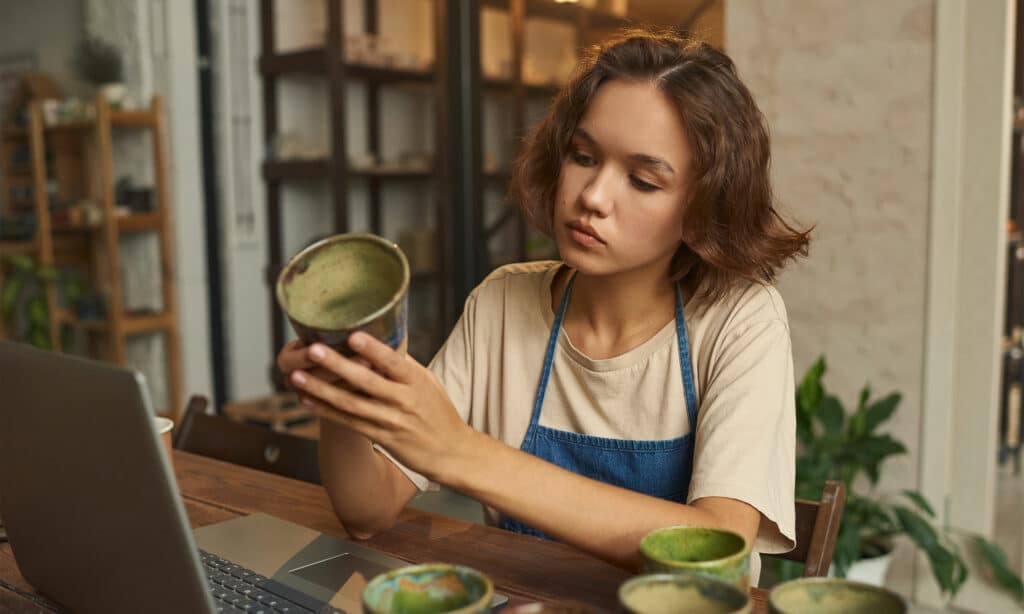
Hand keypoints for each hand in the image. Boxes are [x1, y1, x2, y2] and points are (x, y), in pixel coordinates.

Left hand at [288, 332, 473, 481]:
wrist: (450, 452)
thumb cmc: (438, 411)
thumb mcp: (429, 383)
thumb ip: (404, 365)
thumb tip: (379, 339)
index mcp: (418, 382)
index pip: (394, 362)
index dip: (373, 349)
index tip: (352, 335)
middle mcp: (405, 401)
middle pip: (366, 381)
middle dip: (337, 365)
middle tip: (313, 350)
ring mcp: (391, 421)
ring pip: (351, 404)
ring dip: (321, 389)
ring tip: (296, 376)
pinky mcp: (381, 437)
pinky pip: (348, 422)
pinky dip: (326, 411)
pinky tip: (307, 399)